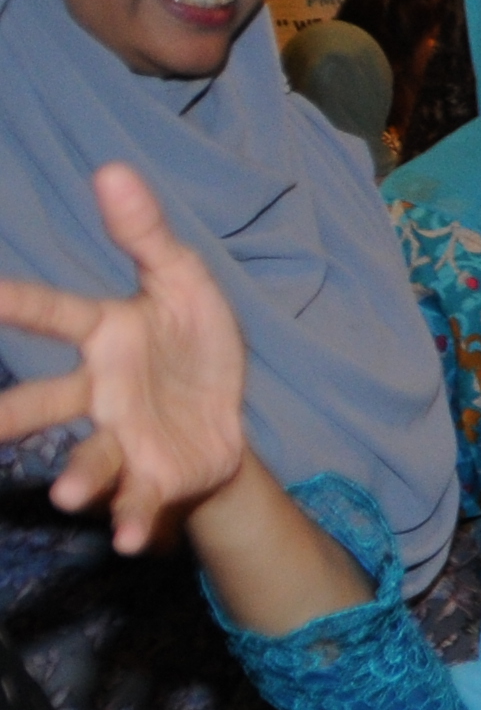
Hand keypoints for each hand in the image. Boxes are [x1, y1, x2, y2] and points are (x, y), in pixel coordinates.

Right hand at [0, 164, 257, 551]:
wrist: (229, 417)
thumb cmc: (193, 345)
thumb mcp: (184, 283)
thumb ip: (145, 235)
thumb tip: (112, 169)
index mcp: (108, 334)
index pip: (54, 313)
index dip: (12, 304)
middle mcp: (102, 390)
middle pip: (47, 402)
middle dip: (10, 416)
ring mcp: (125, 437)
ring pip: (91, 457)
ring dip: (77, 477)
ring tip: (67, 497)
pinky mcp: (157, 477)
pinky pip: (140, 500)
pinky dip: (134, 519)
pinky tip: (132, 539)